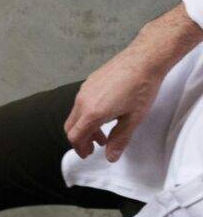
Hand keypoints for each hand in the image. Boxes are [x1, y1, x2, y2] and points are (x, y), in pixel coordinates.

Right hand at [65, 45, 166, 160]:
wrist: (144, 59)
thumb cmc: (141, 88)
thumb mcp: (133, 118)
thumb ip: (119, 139)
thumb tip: (111, 157)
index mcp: (92, 113)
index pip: (75, 137)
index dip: (79, 148)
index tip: (88, 154)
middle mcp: (83, 102)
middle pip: (71, 126)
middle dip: (80, 139)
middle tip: (94, 146)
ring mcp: (84, 90)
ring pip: (76, 114)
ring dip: (85, 126)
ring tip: (102, 129)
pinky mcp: (89, 82)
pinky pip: (81, 102)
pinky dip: (87, 113)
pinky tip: (105, 111)